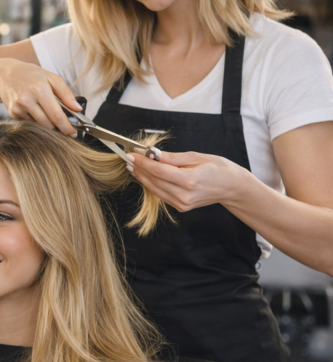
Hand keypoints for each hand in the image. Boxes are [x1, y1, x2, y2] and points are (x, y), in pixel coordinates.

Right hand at [0, 59, 81, 135]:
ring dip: (47, 122)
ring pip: (39, 125)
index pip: (56, 115)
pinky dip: (35, 118)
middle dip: (58, 127)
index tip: (73, 133)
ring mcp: (18, 108)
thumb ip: (66, 93)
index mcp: (39, 89)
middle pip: (48, 124)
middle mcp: (27, 100)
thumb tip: (77, 109)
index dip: (66, 127)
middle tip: (64, 125)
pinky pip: (30, 122)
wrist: (4, 75)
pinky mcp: (13, 113)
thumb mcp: (51, 77)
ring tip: (46, 110)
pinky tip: (33, 108)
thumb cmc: (30, 74)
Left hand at [126, 150, 250, 211]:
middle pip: (154, 181)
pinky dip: (152, 184)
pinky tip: (145, 175)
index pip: (158, 171)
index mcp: (190, 181)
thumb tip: (153, 154)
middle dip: (139, 169)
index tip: (131, 154)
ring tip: (132, 166)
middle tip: (128, 158)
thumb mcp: (197, 157)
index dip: (142, 163)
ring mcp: (182, 204)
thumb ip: (173, 158)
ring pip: (155, 189)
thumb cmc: (219, 169)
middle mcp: (184, 195)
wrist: (233, 188)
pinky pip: (161, 194)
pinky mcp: (181, 208)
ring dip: (142, 177)